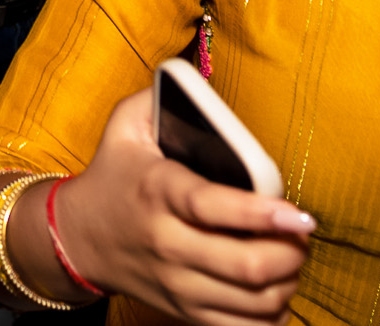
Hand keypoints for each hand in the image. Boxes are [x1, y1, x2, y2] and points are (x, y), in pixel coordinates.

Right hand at [48, 90, 312, 325]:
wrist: (79, 236)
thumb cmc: (114, 175)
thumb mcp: (125, 126)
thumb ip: (161, 96)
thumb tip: (197, 77)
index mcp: (158, 192)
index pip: (213, 208)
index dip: (262, 214)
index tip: (300, 215)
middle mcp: (167, 242)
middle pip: (246, 266)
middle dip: (290, 254)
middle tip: (300, 235)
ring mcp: (177, 283)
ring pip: (253, 301)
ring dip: (287, 283)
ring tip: (289, 259)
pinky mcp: (184, 310)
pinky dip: (271, 315)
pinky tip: (272, 290)